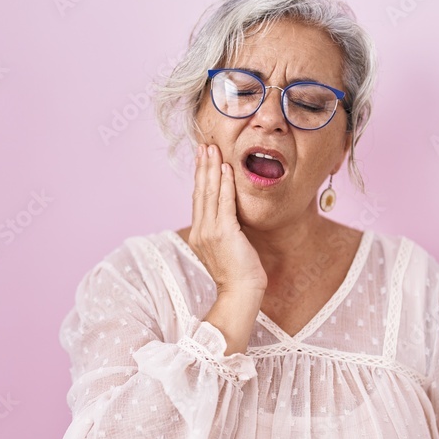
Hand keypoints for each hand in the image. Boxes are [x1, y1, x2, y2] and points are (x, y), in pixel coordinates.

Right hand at [189, 143, 267, 295]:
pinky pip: (224, 202)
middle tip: (204, 145)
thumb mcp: (227, 249)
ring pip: (209, 193)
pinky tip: (226, 169)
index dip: (200, 177)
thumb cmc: (239, 275)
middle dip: (202, 167)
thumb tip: (230, 218)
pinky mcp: (224, 232)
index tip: (202, 159)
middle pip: (200, 192)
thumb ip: (224, 231)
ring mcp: (210, 231)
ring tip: (213, 150)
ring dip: (212, 169)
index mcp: (199, 234)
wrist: (240, 293)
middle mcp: (201, 230)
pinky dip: (225, 184)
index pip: (198, 199)